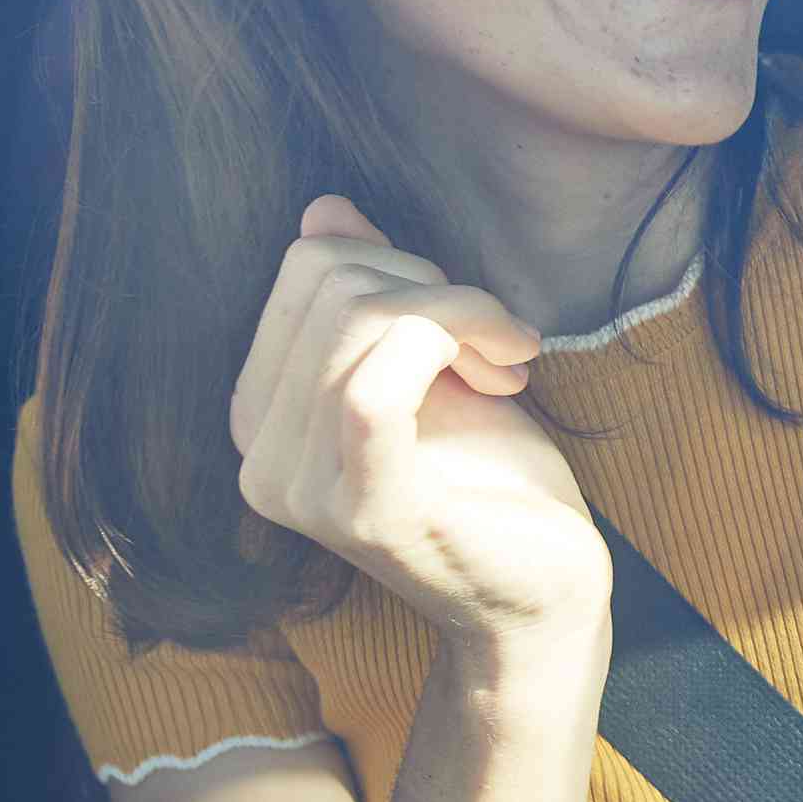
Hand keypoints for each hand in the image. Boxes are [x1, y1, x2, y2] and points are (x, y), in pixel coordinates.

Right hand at [230, 198, 610, 665]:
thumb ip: (369, 292)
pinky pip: (375, 384)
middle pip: (329, 282)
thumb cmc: (490, 480)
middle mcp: (258, 456)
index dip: (402, 267)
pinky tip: (510, 371)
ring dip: (462, 310)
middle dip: (434, 286)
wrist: (543, 592)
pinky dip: (455, 339)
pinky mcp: (364, 509)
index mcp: (259, 415)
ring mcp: (302, 489)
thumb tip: (323, 209)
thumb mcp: (427, 364)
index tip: (468, 318)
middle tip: (499, 340)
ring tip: (510, 359)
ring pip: (359, 318)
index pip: (305, 271)